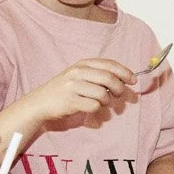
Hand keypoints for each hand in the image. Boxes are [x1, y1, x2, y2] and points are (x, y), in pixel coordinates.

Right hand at [20, 59, 135, 130]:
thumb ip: (98, 74)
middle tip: (119, 95)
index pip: (109, 64)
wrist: (40, 102)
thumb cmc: (64, 90)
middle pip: (109, 78)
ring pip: (102, 94)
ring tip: (101, 102)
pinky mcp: (70, 101)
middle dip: (119, 88)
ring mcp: (73, 87)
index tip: (133, 80)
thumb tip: (125, 79)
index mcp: (82, 64)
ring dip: (107, 101)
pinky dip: (96, 109)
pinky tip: (90, 107)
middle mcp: (77, 72)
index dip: (125, 72)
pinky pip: (93, 106)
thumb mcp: (79, 75)